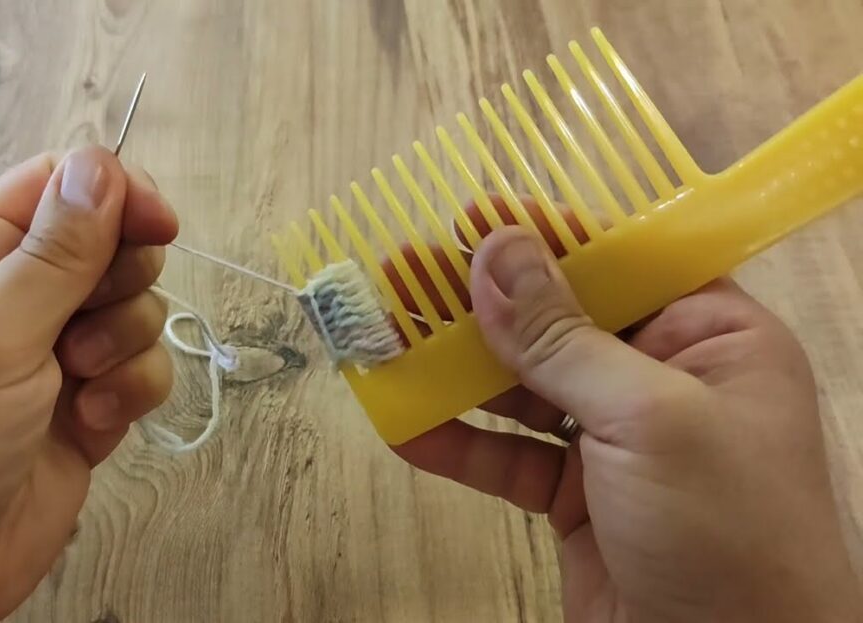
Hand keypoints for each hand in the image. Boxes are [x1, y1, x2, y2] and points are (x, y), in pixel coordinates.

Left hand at [0, 147, 177, 621]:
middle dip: (122, 281)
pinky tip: (94, 426)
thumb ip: (54, 253)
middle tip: (87, 323)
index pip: (59, 188)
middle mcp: (24, 296)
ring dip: (126, 344)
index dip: (115, 194)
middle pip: (112, 245)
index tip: (158, 225)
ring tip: (82, 386)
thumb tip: (102, 164)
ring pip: (137, 310)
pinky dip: (133, 393)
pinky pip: (145, 371)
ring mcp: (62, 353)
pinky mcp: (95, 405)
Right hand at [396, 224, 861, 621]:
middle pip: (561, 322)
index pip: (624, 265)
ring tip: (387, 336)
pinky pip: (509, 457)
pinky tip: (406, 426)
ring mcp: (618, 441)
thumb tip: (495, 254)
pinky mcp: (577, 497)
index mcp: (714, 340)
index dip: (549, 237)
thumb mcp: (649, 419)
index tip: (475, 214)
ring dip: (456, 368)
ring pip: (525, 388)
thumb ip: (564, 339)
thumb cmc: (728, 535)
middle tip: (406, 270)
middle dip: (483, 301)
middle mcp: (666, 381)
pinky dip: (458, 443)